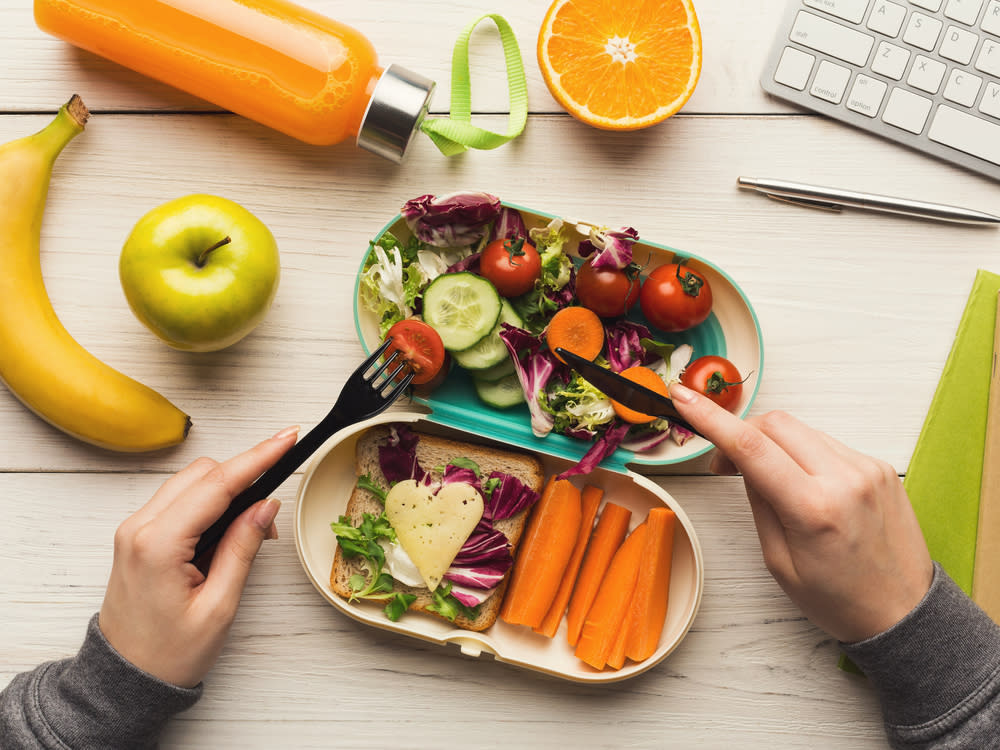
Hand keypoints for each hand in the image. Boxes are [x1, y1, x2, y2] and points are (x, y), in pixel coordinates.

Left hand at [98, 426, 298, 687]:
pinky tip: (228, 529)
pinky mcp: (138, 535)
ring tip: (252, 530)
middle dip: (244, 477)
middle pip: (203, 473)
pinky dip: (209, 502)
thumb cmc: (169, 653)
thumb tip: (266, 505)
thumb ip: (243, 547)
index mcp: (158, 544)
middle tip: (273, 514)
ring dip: (227, 490)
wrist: (126, 679)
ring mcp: (134, 529)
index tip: (288, 437)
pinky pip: (179, 499)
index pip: (218, 484)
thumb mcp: (219, 605)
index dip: (258, 457)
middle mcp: (139, 528)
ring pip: (190, 481)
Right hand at [669, 383, 932, 643]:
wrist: (905, 613)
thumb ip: (759, 503)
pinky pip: (827, 443)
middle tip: (724, 464)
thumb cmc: (839, 600)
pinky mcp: (880, 468)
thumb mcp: (780, 562)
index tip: (682, 397)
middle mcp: (845, 480)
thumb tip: (743, 461)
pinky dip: (803, 454)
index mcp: (814, 510)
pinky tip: (803, 484)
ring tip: (769, 480)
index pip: (751, 446)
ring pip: (801, 429)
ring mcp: (868, 469)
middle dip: (741, 432)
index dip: (710, 417)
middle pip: (775, 424)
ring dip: (773, 444)